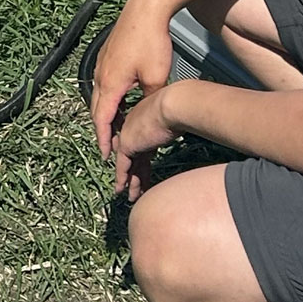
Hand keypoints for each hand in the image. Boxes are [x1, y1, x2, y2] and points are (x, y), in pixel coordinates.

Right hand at [89, 0, 174, 159]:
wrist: (145, 8)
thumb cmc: (152, 41)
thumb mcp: (156, 78)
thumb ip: (151, 100)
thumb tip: (151, 113)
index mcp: (110, 84)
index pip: (103, 119)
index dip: (104, 140)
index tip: (107, 156)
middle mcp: (101, 75)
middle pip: (97, 109)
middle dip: (103, 130)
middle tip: (111, 147)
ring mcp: (102, 63)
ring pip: (99, 96)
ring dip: (106, 113)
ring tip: (116, 127)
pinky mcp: (108, 55)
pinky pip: (104, 84)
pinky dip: (109, 98)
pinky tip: (121, 100)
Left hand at [114, 85, 180, 199]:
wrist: (172, 105)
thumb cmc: (180, 109)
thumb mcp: (174, 120)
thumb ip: (170, 130)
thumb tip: (180, 134)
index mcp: (143, 118)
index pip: (140, 141)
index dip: (140, 156)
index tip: (142, 168)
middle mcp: (132, 125)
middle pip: (132, 154)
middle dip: (133, 171)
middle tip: (132, 185)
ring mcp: (127, 134)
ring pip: (127, 163)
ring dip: (129, 181)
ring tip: (130, 195)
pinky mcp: (127, 144)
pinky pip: (123, 166)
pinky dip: (122, 178)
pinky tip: (121, 189)